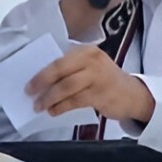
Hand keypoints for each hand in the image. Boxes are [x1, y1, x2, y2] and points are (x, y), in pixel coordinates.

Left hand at [28, 46, 155, 122]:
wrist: (132, 94)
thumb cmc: (105, 81)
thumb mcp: (90, 67)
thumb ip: (71, 69)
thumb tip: (42, 81)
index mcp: (87, 50)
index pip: (59, 59)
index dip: (41, 71)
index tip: (28, 81)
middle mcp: (92, 59)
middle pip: (60, 70)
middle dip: (41, 82)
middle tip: (29, 92)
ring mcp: (97, 76)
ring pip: (66, 86)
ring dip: (49, 97)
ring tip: (39, 106)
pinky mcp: (100, 94)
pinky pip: (74, 100)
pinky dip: (61, 106)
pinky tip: (54, 111)